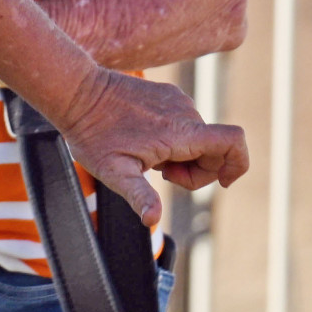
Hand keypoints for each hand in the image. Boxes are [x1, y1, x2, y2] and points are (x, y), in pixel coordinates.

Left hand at [52, 67, 248, 226]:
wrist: (73, 91)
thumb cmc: (90, 134)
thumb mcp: (112, 171)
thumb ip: (138, 195)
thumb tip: (152, 220)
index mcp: (179, 131)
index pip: (233, 141)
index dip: (237, 165)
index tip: (220, 182)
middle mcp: (184, 110)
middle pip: (215, 149)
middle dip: (195, 170)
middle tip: (159, 173)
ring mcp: (175, 98)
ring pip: (199, 137)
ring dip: (182, 154)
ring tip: (146, 155)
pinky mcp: (166, 93)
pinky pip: (184, 122)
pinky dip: (174, 137)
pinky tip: (144, 139)